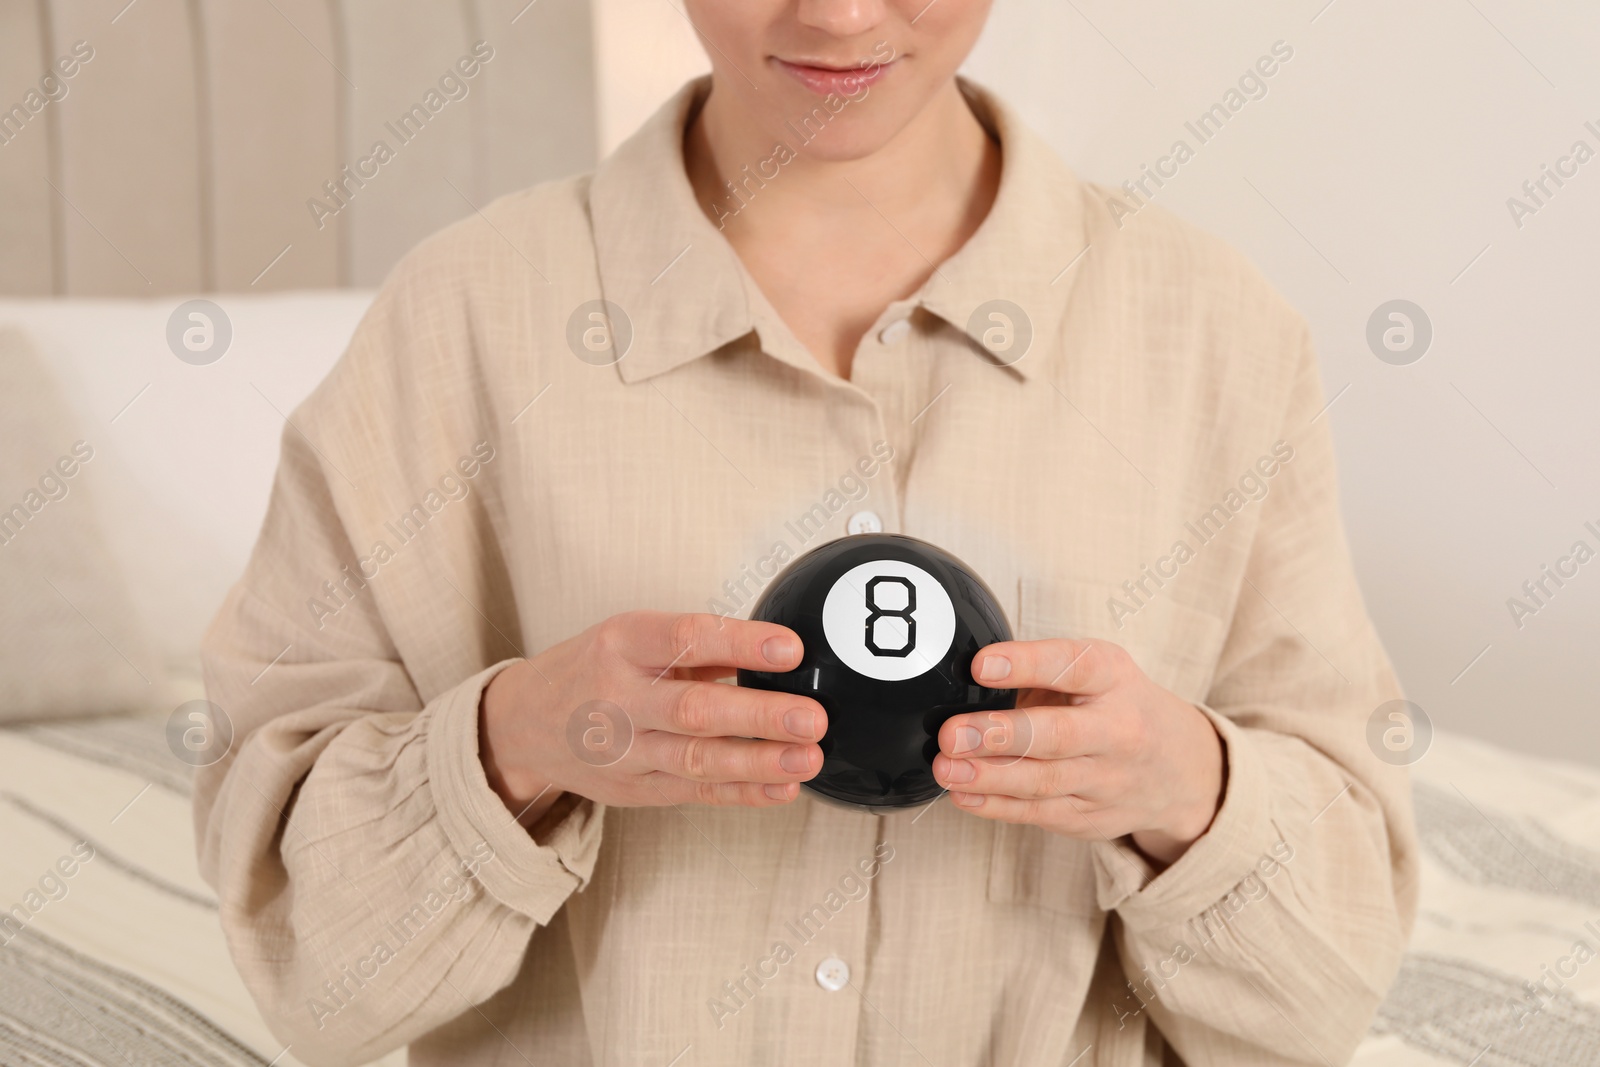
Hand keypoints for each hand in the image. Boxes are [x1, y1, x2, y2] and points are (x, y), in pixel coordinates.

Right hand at [479, 612, 826, 826]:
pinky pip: (695, 793)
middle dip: (758, 715)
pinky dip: (743, 792)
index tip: (790, 648)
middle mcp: (619, 698)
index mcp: (622, 644)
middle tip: (812, 717)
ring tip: (808, 758)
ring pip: (696, 759)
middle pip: (693, 709)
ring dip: (758, 762)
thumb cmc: (593, 669)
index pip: (686, 638)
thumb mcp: (631, 637)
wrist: (524, 723)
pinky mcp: (636, 789)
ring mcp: (625, 751)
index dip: (740, 643)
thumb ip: (698, 645)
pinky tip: (782, 788)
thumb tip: (776, 650)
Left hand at [932, 637, 1225, 866]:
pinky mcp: (1090, 816)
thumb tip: (963, 676)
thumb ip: (1041, 671)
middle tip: (951, 733)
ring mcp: (1106, 779)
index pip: (1073, 666)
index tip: (981, 665)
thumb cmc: (1116, 705)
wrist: (1183, 769)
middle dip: (1001, 735)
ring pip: (1043, 782)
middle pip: (1058, 736)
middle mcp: (1117, 730)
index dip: (1026, 664)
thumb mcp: (1096, 671)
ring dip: (988, 778)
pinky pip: (1038, 813)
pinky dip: (996, 806)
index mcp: (1113, 678)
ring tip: (946, 767)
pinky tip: (962, 795)